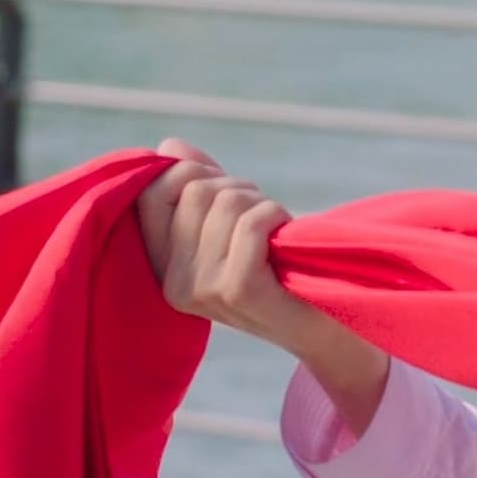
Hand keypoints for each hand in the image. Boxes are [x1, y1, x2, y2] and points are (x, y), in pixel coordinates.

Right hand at [134, 137, 332, 356]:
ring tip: (275, 230)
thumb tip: (169, 145)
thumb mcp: (231, 228)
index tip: (225, 187)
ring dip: (261, 203)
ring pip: (226, 201)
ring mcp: (203, 289)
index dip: (191, 173)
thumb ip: (199, 188)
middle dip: (237, 187)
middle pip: (194, 189)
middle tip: (262, 214)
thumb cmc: (281, 272)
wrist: (327, 331)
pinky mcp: (238, 289)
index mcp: (163, 268)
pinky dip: (276, 216)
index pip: (150, 193)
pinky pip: (252, 222)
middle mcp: (174, 283)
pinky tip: (286, 235)